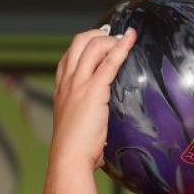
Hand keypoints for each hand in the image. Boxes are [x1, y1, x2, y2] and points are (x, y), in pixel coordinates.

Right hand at [49, 25, 134, 173]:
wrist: (68, 158)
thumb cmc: (75, 149)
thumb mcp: (77, 124)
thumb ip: (87, 114)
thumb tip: (103, 121)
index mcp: (61, 88)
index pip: (70, 55)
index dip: (86, 45)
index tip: (101, 44)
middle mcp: (67, 81)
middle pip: (79, 42)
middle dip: (98, 35)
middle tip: (114, 38)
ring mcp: (78, 84)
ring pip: (93, 45)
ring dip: (111, 39)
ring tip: (125, 41)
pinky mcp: (93, 90)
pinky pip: (109, 61)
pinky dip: (122, 47)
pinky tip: (131, 39)